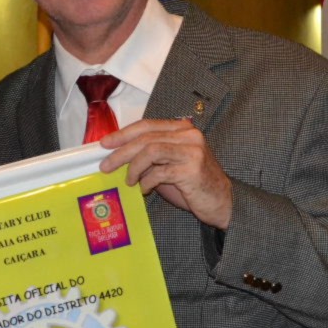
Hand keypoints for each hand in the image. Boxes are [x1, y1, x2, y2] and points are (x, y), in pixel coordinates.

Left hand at [98, 119, 232, 228]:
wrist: (222, 203)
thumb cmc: (194, 185)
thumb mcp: (170, 165)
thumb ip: (150, 158)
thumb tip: (120, 157)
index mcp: (183, 129)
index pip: (147, 125)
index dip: (123, 133)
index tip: (105, 143)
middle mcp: (189, 135)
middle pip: (146, 137)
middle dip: (121, 152)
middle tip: (106, 165)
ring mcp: (192, 151)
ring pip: (151, 150)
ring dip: (133, 167)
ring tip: (128, 181)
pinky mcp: (192, 169)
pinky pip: (160, 172)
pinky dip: (147, 181)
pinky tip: (145, 190)